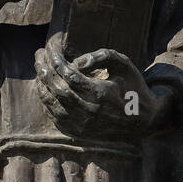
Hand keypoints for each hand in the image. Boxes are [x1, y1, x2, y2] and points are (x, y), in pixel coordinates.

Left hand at [35, 39, 175, 139]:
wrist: (144, 121)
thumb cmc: (133, 88)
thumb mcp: (124, 65)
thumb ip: (102, 56)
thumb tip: (77, 62)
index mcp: (100, 93)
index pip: (68, 74)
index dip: (55, 59)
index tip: (49, 48)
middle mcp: (89, 111)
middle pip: (56, 88)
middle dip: (44, 69)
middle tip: (38, 55)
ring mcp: (82, 125)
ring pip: (52, 103)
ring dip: (41, 84)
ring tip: (39, 69)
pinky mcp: (78, 133)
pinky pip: (55, 117)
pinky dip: (46, 101)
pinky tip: (44, 88)